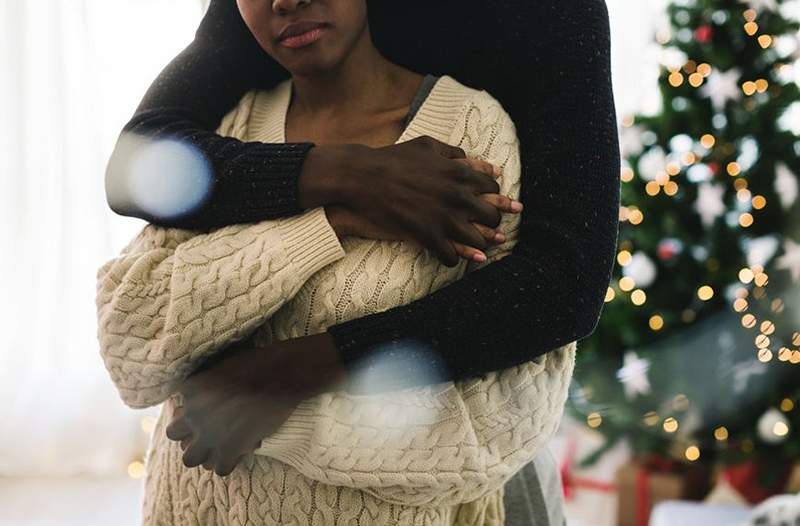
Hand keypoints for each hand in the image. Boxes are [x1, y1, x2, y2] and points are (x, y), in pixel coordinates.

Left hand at [165, 334, 343, 476]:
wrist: (281, 374)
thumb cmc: (256, 363)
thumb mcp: (221, 365)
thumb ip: (206, 383)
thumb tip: (205, 394)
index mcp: (189, 390)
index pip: (176, 409)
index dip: (191, 411)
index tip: (206, 411)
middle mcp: (193, 413)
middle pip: (174, 434)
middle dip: (188, 433)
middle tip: (207, 430)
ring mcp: (209, 434)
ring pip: (189, 458)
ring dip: (204, 453)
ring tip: (221, 446)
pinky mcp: (230, 449)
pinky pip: (220, 468)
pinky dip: (228, 463)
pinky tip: (240, 452)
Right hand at [298, 137, 522, 266]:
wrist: (362, 177)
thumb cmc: (393, 158)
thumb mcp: (426, 146)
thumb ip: (455, 153)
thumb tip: (478, 161)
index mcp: (460, 173)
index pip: (492, 189)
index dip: (494, 197)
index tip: (491, 203)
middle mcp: (457, 197)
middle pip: (491, 217)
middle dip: (492, 223)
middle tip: (490, 228)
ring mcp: (443, 218)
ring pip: (476, 240)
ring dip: (478, 245)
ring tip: (479, 249)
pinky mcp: (427, 236)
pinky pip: (451, 255)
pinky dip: (454, 258)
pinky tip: (453, 257)